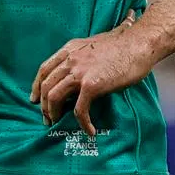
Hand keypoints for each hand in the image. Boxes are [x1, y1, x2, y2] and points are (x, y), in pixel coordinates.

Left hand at [29, 10, 155, 136]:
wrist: (139, 44)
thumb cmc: (124, 44)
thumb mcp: (95, 43)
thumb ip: (84, 55)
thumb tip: (82, 66)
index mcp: (70, 49)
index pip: (44, 69)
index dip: (36, 86)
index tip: (35, 99)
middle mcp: (70, 59)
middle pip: (45, 85)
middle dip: (43, 105)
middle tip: (48, 119)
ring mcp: (79, 72)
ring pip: (54, 97)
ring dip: (54, 114)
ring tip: (60, 125)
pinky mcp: (91, 85)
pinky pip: (79, 110)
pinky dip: (82, 123)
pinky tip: (89, 130)